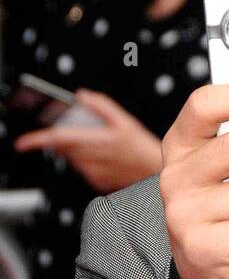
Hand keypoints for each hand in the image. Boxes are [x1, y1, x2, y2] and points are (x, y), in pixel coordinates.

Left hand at [14, 88, 161, 190]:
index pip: (57, 140)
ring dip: (78, 149)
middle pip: (63, 148)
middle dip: (66, 138)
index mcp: (96, 142)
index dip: (36, 140)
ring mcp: (92, 173)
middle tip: (85, 132)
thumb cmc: (143, 148)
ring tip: (102, 145)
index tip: (23, 143)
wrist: (156, 173)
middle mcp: (90, 160)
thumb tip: (83, 96)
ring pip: (72, 158)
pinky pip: (83, 169)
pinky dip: (88, 160)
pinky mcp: (95, 182)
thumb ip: (101, 106)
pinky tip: (106, 157)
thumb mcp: (125, 121)